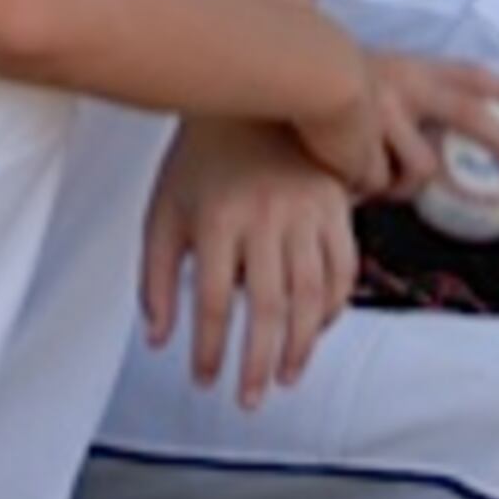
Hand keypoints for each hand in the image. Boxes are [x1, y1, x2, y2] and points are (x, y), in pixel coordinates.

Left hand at [139, 118, 355, 406]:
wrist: (253, 98)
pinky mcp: (336, 205)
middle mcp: (265, 216)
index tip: (204, 380)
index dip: (208, 349)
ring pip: (312, 294)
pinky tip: (316, 332)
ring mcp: (307, 210)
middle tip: (250, 399)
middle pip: (266, 307)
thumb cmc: (200, 160)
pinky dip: (335, 307)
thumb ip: (154, 276)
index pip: (213, 301)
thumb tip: (159, 339)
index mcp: (216, 218)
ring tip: (285, 377)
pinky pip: (344, 268)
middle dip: (257, 362)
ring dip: (300, 345)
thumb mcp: (164, 210)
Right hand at [289, 49, 498, 201]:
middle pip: (470, 117)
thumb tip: (417, 150)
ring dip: (400, 182)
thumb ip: (396, 103)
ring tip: (370, 173)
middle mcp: (409, 89)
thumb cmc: (317, 68)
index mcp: (411, 68)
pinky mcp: (368, 150)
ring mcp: (390, 119)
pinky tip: (340, 168)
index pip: (468, 75)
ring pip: (419, 171)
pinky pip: (375, 184)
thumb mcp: (369, 74)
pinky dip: (362, 184)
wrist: (290, 66)